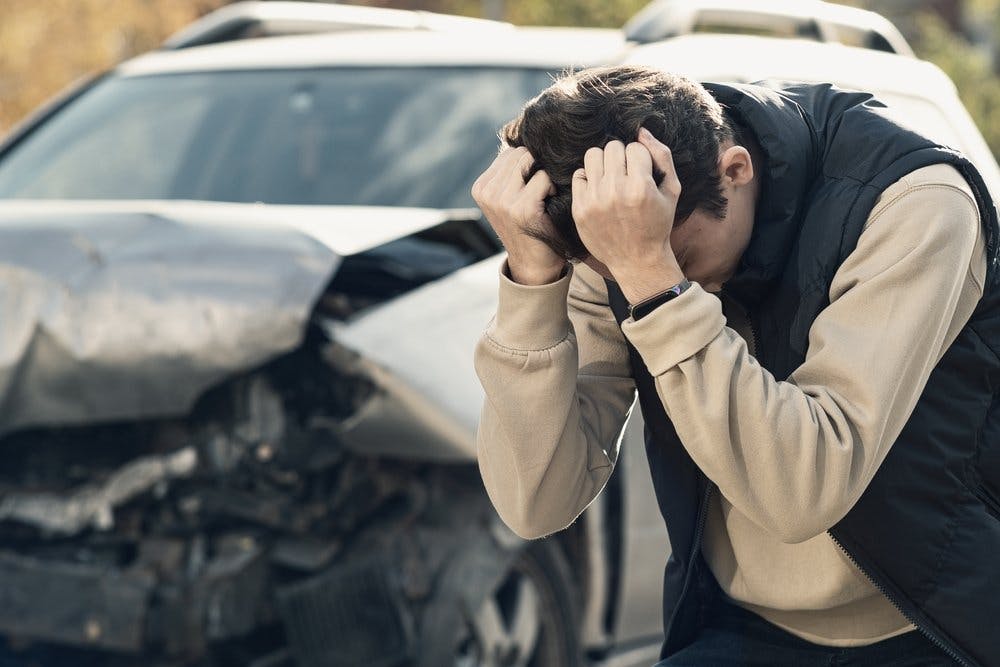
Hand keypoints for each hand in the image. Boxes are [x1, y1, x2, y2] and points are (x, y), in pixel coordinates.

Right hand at [472, 146, 565, 284]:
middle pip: (520, 154)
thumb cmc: (525, 225)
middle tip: (539, 190)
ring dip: (543, 176)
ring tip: (543, 196)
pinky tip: (548, 203)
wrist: (533, 264)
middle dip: (534, 167)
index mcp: (480, 188)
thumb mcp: (507, 197)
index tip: (528, 185)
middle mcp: (487, 193)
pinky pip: (543, 178)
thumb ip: (509, 171)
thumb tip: (519, 134)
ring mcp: (503, 202)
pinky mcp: (522, 209)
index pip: (508, 152)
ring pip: (531, 163)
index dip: (526, 164)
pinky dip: (551, 188)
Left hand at [571, 128, 684, 302]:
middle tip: (626, 174)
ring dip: (603, 162)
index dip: (640, 158)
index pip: (635, 147)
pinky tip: (599, 190)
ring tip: (611, 177)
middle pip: (613, 147)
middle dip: (621, 157)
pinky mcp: (579, 209)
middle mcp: (615, 192)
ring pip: (593, 155)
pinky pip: (578, 174)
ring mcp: (594, 201)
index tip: (642, 173)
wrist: (637, 260)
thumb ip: (662, 156)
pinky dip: (589, 178)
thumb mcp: (671, 190)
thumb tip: (641, 130)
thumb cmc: (657, 224)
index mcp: (640, 187)